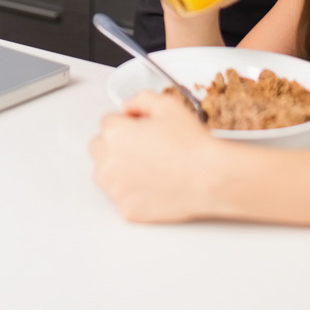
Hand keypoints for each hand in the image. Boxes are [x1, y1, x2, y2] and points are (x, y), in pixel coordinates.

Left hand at [90, 91, 216, 221]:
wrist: (209, 177)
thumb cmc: (191, 144)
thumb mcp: (167, 105)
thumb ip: (140, 99)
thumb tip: (128, 107)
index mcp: (114, 133)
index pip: (108, 122)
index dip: (127, 123)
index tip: (140, 129)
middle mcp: (108, 161)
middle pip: (100, 148)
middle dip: (117, 144)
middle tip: (144, 147)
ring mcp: (116, 188)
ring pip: (105, 174)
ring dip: (118, 169)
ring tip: (148, 167)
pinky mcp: (126, 210)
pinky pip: (120, 198)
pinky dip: (131, 192)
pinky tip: (152, 185)